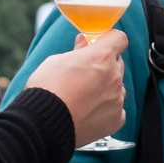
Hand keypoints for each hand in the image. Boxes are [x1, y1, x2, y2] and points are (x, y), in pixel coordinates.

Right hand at [25, 29, 127, 144]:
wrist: (44, 123)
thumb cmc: (47, 89)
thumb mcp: (56, 61)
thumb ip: (77, 51)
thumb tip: (84, 42)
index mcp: (102, 57)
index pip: (119, 38)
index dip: (110, 40)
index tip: (101, 45)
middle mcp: (114, 76)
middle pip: (118, 63)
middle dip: (105, 65)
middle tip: (85, 74)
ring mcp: (117, 98)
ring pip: (118, 87)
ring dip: (106, 88)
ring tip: (84, 97)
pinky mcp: (116, 118)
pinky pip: (117, 109)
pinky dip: (106, 109)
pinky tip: (89, 112)